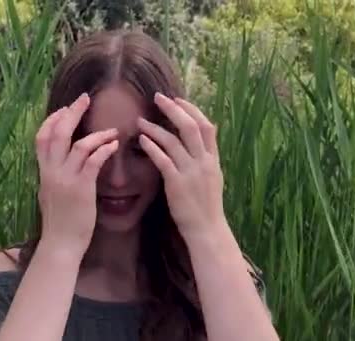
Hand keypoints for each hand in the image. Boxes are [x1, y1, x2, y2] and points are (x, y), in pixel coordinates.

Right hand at [35, 93, 118, 254]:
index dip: (52, 120)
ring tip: (112, 130)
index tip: (64, 109)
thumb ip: (53, 176)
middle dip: (71, 113)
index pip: (41, 137)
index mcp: (43, 172)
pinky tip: (114, 146)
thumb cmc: (60, 222)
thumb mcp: (49, 194)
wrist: (61, 244)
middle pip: (56, 133)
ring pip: (77, 145)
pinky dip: (104, 149)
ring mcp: (66, 179)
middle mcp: (52, 172)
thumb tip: (57, 165)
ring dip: (96, 133)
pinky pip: (93, 161)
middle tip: (84, 99)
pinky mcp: (81, 188)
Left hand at [137, 93, 225, 238]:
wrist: (207, 230)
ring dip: (156, 127)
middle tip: (158, 97)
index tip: (178, 99)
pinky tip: (141, 140)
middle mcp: (204, 162)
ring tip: (140, 121)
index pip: (206, 126)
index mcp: (213, 160)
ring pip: (174, 140)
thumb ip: (205, 159)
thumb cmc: (206, 207)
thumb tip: (200, 141)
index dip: (192, 110)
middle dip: (173, 109)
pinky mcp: (177, 183)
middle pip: (191, 127)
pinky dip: (151, 146)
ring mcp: (191, 172)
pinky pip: (162, 159)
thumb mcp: (212, 178)